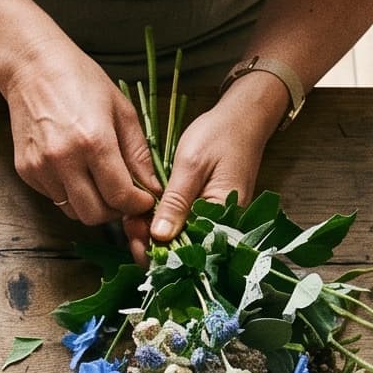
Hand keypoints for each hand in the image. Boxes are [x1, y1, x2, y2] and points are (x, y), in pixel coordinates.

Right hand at [0, 49, 158, 233]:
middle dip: (114, 211)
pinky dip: (70, 193)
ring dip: (91, 204)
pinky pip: (54, 198)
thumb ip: (138, 154)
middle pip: (94, 214)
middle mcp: (63, 159)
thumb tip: (151, 187)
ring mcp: (41, 168)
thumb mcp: (121, 111)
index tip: (143, 199)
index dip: (137, 204)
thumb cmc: (80, 81)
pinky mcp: (26, 171)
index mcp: (93, 141)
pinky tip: (75, 169)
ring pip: (72, 211)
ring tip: (99, 182)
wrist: (34, 68)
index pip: (119, 195)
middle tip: (123, 196)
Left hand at [142, 74, 288, 250]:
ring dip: (155, 235)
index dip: (158, 251)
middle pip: (184, 252)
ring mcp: (216, 222)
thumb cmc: (220, 135)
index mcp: (223, 217)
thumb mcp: (191, 165)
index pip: (188, 251)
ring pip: (181, 242)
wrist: (242, 119)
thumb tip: (160, 236)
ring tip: (133, 218)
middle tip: (129, 225)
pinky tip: (146, 215)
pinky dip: (165, 224)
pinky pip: (185, 228)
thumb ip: (176, 202)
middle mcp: (223, 227)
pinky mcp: (209, 214)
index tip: (134, 235)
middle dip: (152, 244)